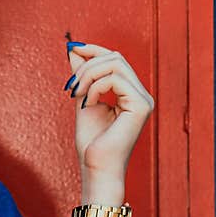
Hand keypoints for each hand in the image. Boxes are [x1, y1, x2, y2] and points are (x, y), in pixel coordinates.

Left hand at [65, 42, 154, 182]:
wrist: (95, 167)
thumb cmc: (91, 142)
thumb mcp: (83, 99)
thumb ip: (82, 76)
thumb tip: (74, 49)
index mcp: (130, 93)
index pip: (115, 59)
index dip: (93, 50)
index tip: (71, 49)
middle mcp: (141, 95)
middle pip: (115, 57)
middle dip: (87, 64)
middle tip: (71, 84)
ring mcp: (143, 100)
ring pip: (115, 64)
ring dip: (88, 75)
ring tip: (77, 93)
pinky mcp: (141, 106)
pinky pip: (115, 79)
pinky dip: (96, 87)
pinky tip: (88, 102)